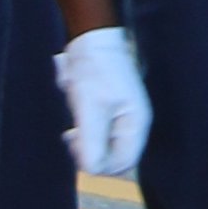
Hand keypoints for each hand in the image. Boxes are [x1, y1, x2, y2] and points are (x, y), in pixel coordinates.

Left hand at [57, 25, 151, 174]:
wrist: (91, 38)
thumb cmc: (94, 71)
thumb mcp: (90, 110)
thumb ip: (92, 143)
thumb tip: (92, 171)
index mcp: (136, 124)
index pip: (123, 163)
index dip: (100, 165)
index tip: (78, 148)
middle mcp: (132, 124)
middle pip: (114, 158)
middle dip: (91, 153)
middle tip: (71, 138)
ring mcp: (122, 118)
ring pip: (103, 147)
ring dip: (86, 142)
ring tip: (71, 128)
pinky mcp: (109, 112)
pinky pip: (97, 134)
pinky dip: (84, 131)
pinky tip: (75, 120)